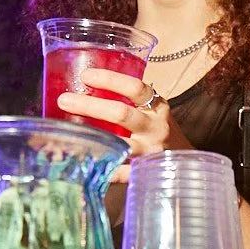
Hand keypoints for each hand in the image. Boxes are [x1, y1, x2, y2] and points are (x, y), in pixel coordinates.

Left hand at [55, 67, 190, 177]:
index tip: (86, 76)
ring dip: (91, 137)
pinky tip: (84, 161)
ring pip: (119, 144)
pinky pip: (119, 172)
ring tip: (67, 133)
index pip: (135, 88)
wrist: (185, 162)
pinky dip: (102, 166)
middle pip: (121, 113)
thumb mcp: (153, 111)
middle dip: (89, 106)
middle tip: (64, 100)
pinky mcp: (144, 172)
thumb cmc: (161, 132)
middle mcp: (155, 128)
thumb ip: (130, 101)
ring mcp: (150, 152)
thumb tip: (86, 86)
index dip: (110, 80)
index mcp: (157, 107)